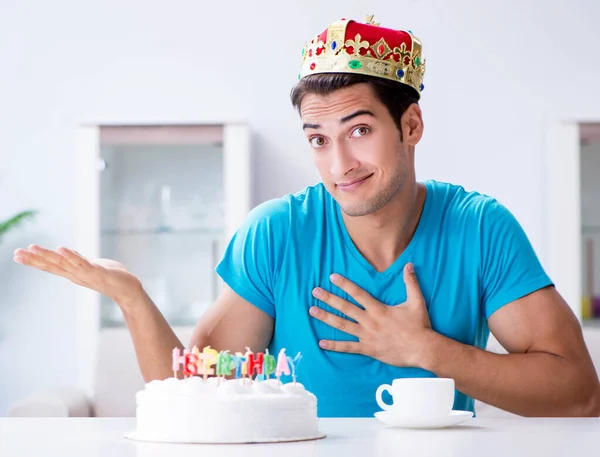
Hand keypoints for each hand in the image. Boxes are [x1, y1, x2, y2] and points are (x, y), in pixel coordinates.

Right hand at [13, 244, 142, 305]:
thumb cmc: (112, 278)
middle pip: (52, 265)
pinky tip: (61, 249)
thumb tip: (65, 253)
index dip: (34, 261)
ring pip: (64, 263)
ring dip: (48, 255)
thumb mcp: (91, 267)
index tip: (16, 255)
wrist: (129, 291)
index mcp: (74, 273)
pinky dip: (72, 256)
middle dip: (34, 259)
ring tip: (33, 247)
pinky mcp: (100, 272)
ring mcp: (87, 274)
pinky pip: (84, 263)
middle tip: (16, 252)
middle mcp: (77, 275)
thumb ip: (78, 261)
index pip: (50, 266)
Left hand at [309, 263, 432, 367]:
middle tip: (314, 292)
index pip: (357, 293)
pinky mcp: (368, 349)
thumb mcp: (416, 301)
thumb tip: (409, 265)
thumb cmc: (419, 326)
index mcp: (379, 309)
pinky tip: (321, 343)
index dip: (344, 284)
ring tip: (313, 311)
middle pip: (345, 307)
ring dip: (326, 318)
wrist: (422, 349)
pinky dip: (334, 345)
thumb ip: (410, 283)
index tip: (331, 277)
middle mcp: (369, 321)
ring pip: (342, 325)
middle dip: (329, 299)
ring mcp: (367, 336)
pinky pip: (348, 347)